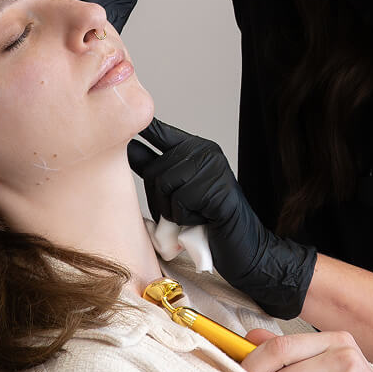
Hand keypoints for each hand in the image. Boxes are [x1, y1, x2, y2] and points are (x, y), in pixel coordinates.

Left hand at [127, 118, 315, 318]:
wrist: (245, 248)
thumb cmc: (209, 223)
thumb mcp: (179, 192)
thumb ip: (158, 171)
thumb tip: (128, 151)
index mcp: (196, 149)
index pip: (160, 133)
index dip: (143, 130)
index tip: (127, 123)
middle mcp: (205, 151)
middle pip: (154, 170)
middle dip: (158, 200)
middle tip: (181, 215)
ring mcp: (213, 167)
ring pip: (164, 186)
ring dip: (171, 212)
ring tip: (194, 216)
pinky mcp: (217, 188)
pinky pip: (180, 202)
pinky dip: (185, 220)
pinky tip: (203, 221)